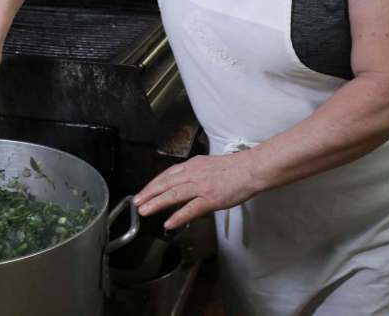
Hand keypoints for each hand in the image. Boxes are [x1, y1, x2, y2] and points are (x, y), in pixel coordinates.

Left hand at [133, 152, 258, 230]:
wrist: (252, 168)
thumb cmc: (235, 168)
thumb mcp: (209, 165)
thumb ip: (195, 173)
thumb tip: (184, 182)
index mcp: (192, 165)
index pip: (167, 174)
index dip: (153, 184)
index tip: (144, 191)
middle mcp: (193, 173)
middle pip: (165, 183)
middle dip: (148, 193)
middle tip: (136, 202)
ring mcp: (201, 186)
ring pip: (173, 194)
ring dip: (156, 203)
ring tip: (144, 211)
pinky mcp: (211, 198)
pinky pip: (191, 208)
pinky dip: (178, 216)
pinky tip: (169, 223)